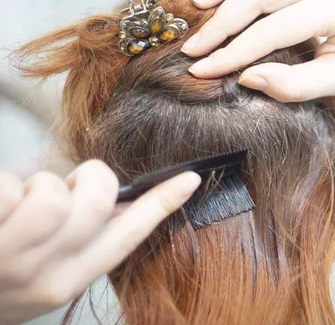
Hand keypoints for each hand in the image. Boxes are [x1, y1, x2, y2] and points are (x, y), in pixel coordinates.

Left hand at [0, 161, 200, 324]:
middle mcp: (44, 276)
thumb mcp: (44, 272)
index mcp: (69, 282)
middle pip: (97, 202)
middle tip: (65, 185)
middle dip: (86, 177)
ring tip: (18, 202)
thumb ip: (80, 238)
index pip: (128, 237)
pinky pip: (9, 188)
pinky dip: (3, 186)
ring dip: (36, 183)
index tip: (189, 178)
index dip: (162, 204)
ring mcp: (11, 259)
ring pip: (53, 193)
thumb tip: (115, 198)